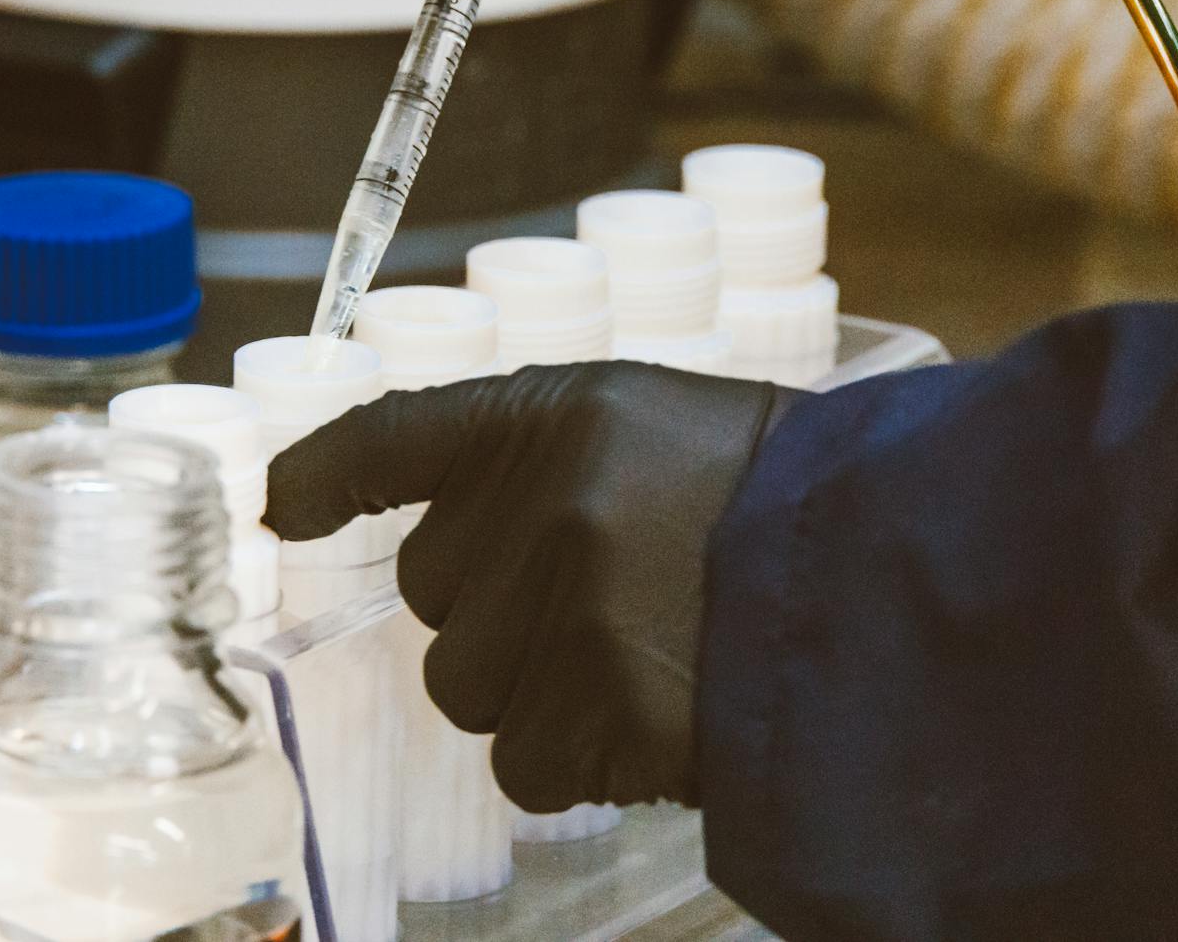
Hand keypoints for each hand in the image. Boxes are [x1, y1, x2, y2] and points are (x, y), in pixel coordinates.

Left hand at [265, 360, 796, 812]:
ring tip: (643, 658)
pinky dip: (578, 758)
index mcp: (553, 415)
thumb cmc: (775, 502)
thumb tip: (434, 539)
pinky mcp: (598, 704)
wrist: (897, 579)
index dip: (322, 472)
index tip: (280, 508)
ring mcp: (567, 606)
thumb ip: (540, 463)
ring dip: (538, 692)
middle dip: (499, 614)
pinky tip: (653, 715)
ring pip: (470, 689)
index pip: (391, 435)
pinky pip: (526, 762)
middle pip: (435, 596)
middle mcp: (542, 500)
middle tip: (607, 603)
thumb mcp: (654, 429)